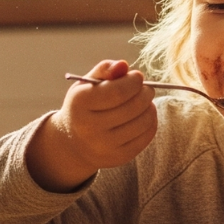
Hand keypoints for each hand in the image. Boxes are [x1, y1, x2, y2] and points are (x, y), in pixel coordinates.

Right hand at [25, 60, 157, 190]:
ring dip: (150, 107)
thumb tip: (123, 66)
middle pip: (132, 107)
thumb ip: (105, 69)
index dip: (133, 81)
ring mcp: (104, 146)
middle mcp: (89, 128)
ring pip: (142, 122)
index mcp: (80, 104)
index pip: (117, 92)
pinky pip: (146, 137)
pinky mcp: (118, 157)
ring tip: (145, 101)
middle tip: (146, 89)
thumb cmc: (85, 105)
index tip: (137, 77)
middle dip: (145, 93)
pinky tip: (144, 115)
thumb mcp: (87, 84)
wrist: (73, 141)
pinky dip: (150, 122)